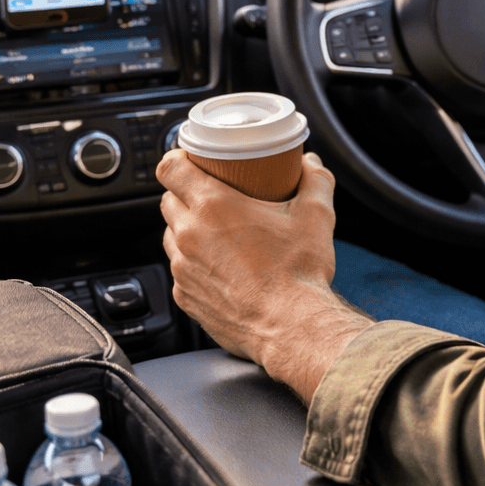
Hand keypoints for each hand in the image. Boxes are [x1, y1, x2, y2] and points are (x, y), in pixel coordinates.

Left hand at [157, 149, 370, 402]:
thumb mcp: (316, 215)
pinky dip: (194, 263)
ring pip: (171, 235)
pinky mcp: (185, 296)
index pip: (170, 168)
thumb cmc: (298, 273)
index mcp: (214, 206)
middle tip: (213, 194)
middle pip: (168, 199)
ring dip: (187, 228)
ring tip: (217, 232)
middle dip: (185, 193)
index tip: (189, 160)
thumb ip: (315, 180)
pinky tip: (220, 265)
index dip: (176, 158)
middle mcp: (190, 235)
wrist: (292, 327)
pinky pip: (180, 269)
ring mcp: (183, 268)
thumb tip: (312, 164)